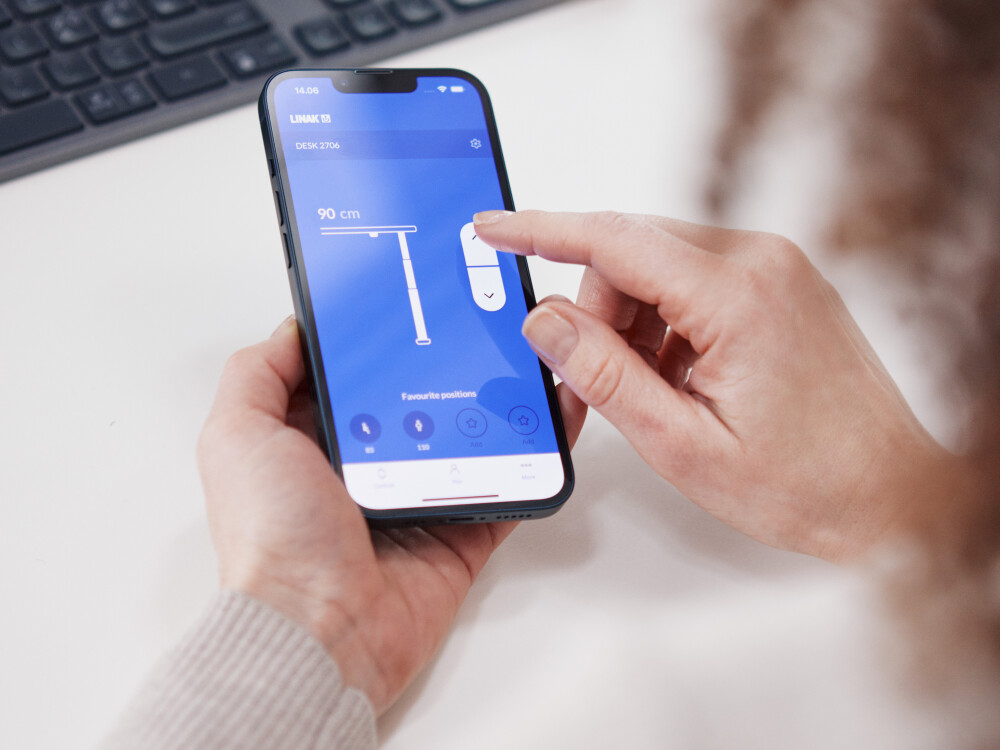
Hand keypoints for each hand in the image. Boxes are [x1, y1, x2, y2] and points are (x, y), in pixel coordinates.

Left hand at [197, 318, 585, 713]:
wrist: (321, 629)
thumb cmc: (274, 539)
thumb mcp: (238, 436)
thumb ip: (258, 374)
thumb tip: (296, 328)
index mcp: (313, 441)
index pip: (352, 372)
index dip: (376, 339)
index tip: (407, 305)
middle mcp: (364, 467)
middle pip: (415, 399)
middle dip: (443, 362)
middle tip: (476, 321)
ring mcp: (416, 499)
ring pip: (466, 437)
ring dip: (493, 403)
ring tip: (521, 358)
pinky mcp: (458, 532)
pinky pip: (504, 485)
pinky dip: (531, 457)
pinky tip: (549, 420)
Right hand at [474, 209, 956, 561]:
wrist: (889, 496)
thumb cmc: (807, 481)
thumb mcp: (681, 443)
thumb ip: (603, 375)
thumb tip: (545, 321)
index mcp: (737, 296)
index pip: (614, 240)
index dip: (541, 231)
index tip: (494, 228)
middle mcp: (761, 262)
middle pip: (631, 253)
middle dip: (594, 311)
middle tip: (588, 382)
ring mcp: (775, 269)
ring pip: (658, 267)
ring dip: (630, 323)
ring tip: (649, 394)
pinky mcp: (779, 283)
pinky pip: (692, 281)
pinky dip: (664, 324)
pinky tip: (678, 379)